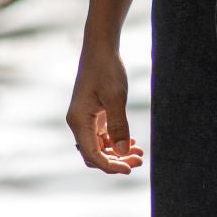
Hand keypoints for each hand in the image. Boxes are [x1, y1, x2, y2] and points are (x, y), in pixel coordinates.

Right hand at [67, 45, 143, 174]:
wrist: (101, 48)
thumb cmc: (107, 69)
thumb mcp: (115, 97)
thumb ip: (119, 126)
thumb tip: (123, 153)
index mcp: (79, 121)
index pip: (92, 154)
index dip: (110, 166)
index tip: (129, 168)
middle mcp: (78, 123)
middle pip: (95, 154)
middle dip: (116, 161)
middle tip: (139, 160)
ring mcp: (84, 119)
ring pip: (99, 146)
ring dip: (117, 152)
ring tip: (139, 153)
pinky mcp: (92, 114)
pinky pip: (101, 137)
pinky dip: (115, 142)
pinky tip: (131, 142)